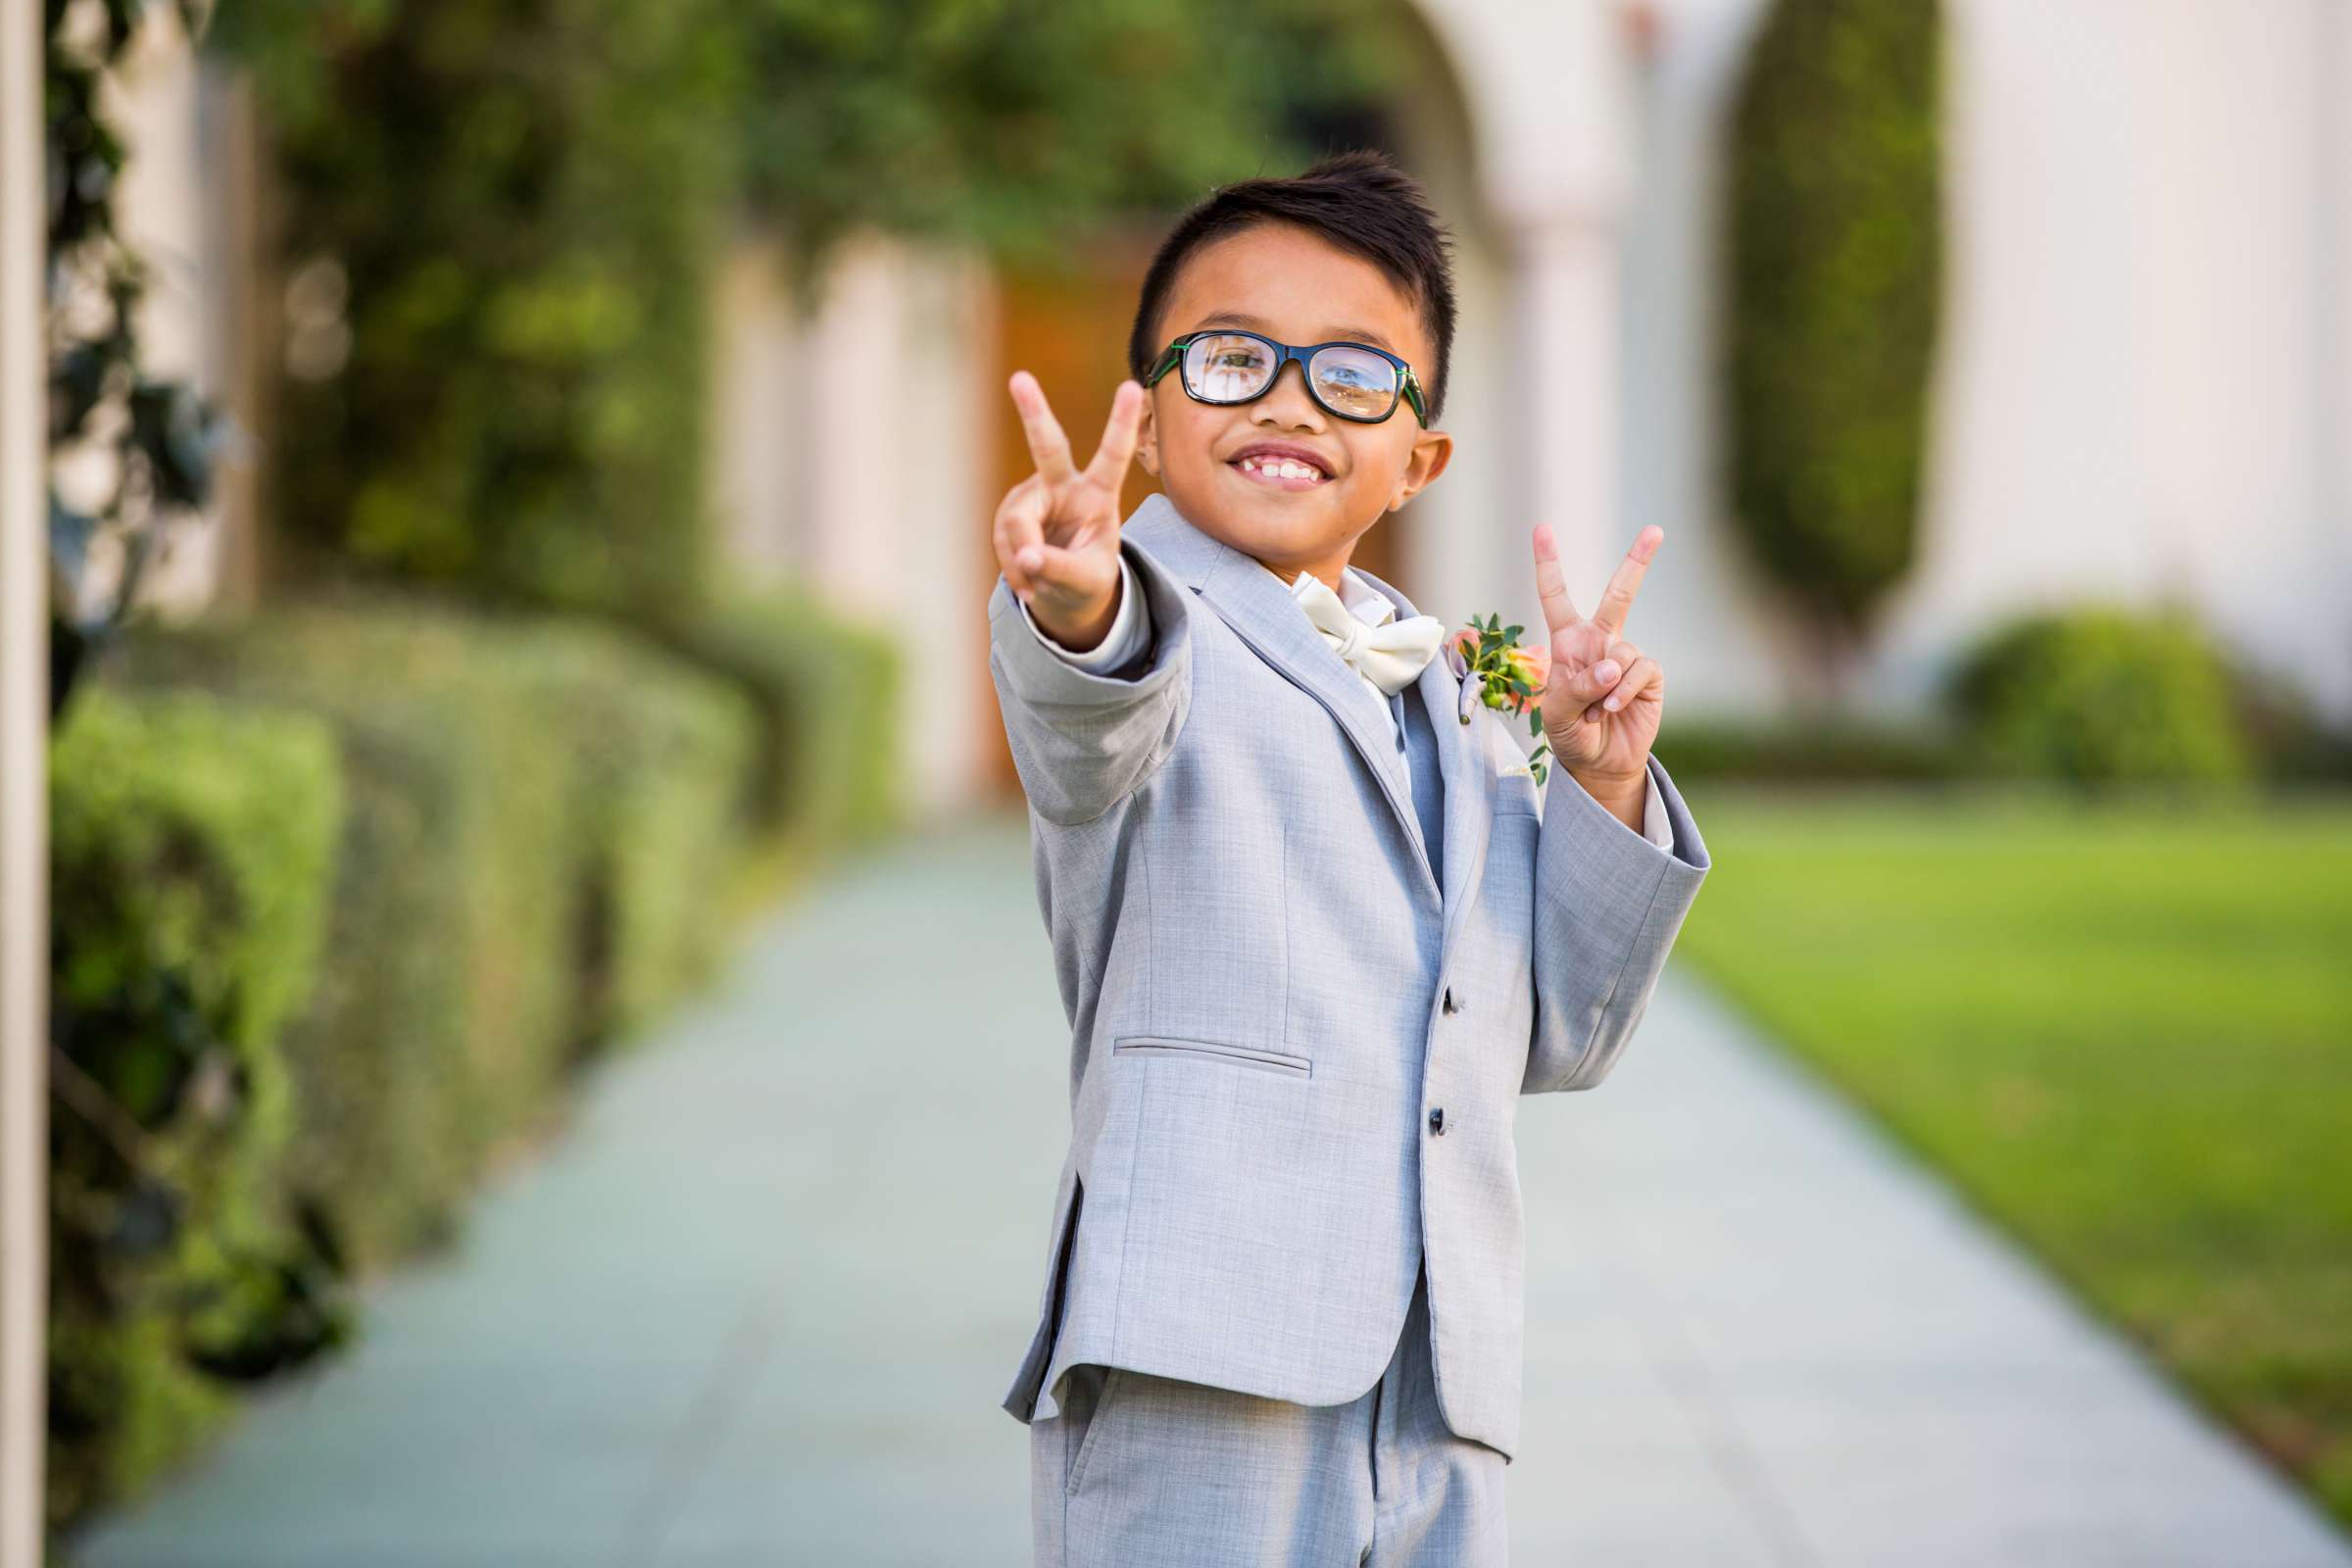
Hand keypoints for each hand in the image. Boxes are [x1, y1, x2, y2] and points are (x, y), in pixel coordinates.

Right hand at [994, 371, 1145, 651]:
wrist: (1064, 589)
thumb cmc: (1087, 577)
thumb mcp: (1088, 580)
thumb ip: (1062, 569)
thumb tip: (1027, 558)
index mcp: (1099, 494)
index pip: (1113, 456)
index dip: (1122, 423)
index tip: (1132, 386)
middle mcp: (1064, 486)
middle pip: (1047, 447)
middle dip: (1033, 412)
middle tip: (1019, 379)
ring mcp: (1032, 497)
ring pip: (1017, 523)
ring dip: (1025, 561)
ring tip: (1039, 585)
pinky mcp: (1010, 513)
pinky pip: (1004, 541)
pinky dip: (1015, 569)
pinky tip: (1027, 581)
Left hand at [1531, 523, 1666, 800]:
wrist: (1599, 762)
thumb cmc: (1570, 732)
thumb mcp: (1557, 712)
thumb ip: (1578, 686)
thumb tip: (1613, 665)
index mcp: (1568, 642)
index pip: (1556, 596)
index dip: (1549, 563)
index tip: (1542, 528)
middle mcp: (1599, 641)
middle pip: (1619, 595)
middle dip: (1638, 561)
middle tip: (1656, 530)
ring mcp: (1626, 657)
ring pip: (1621, 653)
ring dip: (1604, 686)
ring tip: (1595, 710)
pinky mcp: (1649, 676)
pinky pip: (1638, 671)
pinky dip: (1623, 691)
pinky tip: (1612, 708)